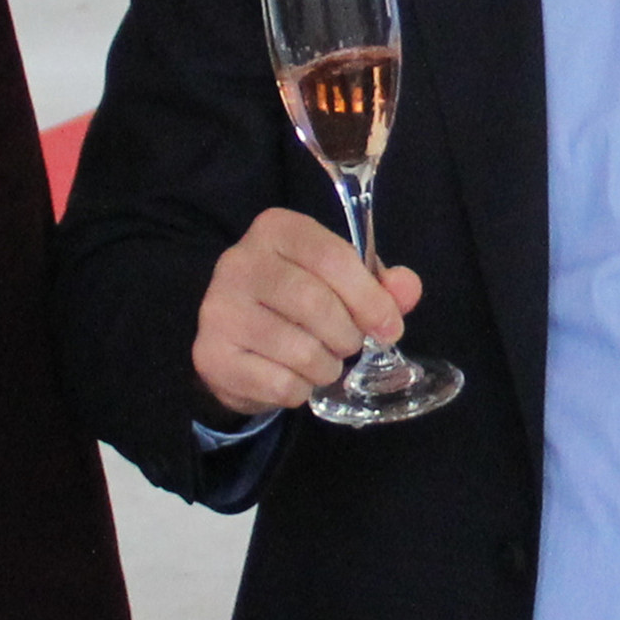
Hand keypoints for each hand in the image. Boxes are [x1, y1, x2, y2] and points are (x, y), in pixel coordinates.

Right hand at [191, 206, 423, 419]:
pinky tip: (293, 376)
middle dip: (348, 335)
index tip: (389, 327)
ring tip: (321, 361)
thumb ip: (382, 285)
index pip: (333, 257)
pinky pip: (280, 383)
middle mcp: (239, 262)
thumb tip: (407, 289)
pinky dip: (301, 389)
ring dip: (327, 366)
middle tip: (349, 344)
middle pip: (317, 304)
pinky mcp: (212, 355)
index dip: (370, 298)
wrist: (237, 343)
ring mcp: (219, 309)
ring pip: (301, 350)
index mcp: (276, 230)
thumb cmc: (298, 303)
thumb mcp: (343, 282)